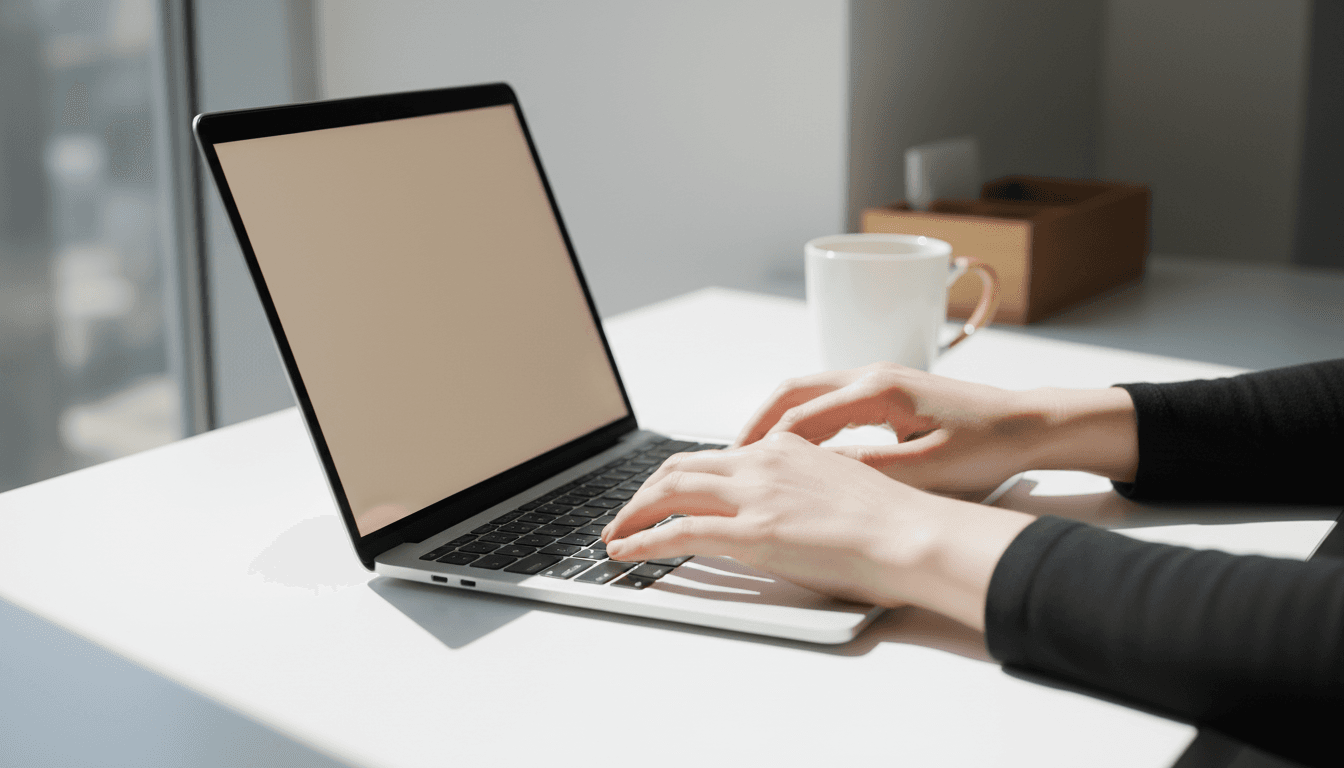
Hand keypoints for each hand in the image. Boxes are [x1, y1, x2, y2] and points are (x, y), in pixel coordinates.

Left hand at [602, 432, 1032, 629]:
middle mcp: (763, 462)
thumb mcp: (840, 487)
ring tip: (615, 533)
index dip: (679, 474)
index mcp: (785, 449)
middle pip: (682, 466)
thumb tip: (784, 510)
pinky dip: (642, 540)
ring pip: (671, 491)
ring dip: (634, 512)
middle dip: (645, 490)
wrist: (915, 535)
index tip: (662, 491)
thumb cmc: (893, 522)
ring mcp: (755, 495)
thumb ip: (802, 490)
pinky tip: (625, 551)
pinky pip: (679, 532)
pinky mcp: (752, 532)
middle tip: (627, 512)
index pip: (715, 455)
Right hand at [733, 362, 1137, 494]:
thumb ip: (868, 472)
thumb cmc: (988, 447)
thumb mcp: (926, 470)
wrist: (1032, 424)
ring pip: (808, 392)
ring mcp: (880, 378)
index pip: (801, 418)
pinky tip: (795, 451)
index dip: (764, 447)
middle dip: (756, 424)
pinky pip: (830, 400)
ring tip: (751, 457)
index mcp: (879, 391)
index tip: (737, 472)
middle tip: (728, 460)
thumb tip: (814, 478)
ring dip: (776, 421)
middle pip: (793, 392)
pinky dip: (802, 421)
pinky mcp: (889, 390)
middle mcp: (873, 375)